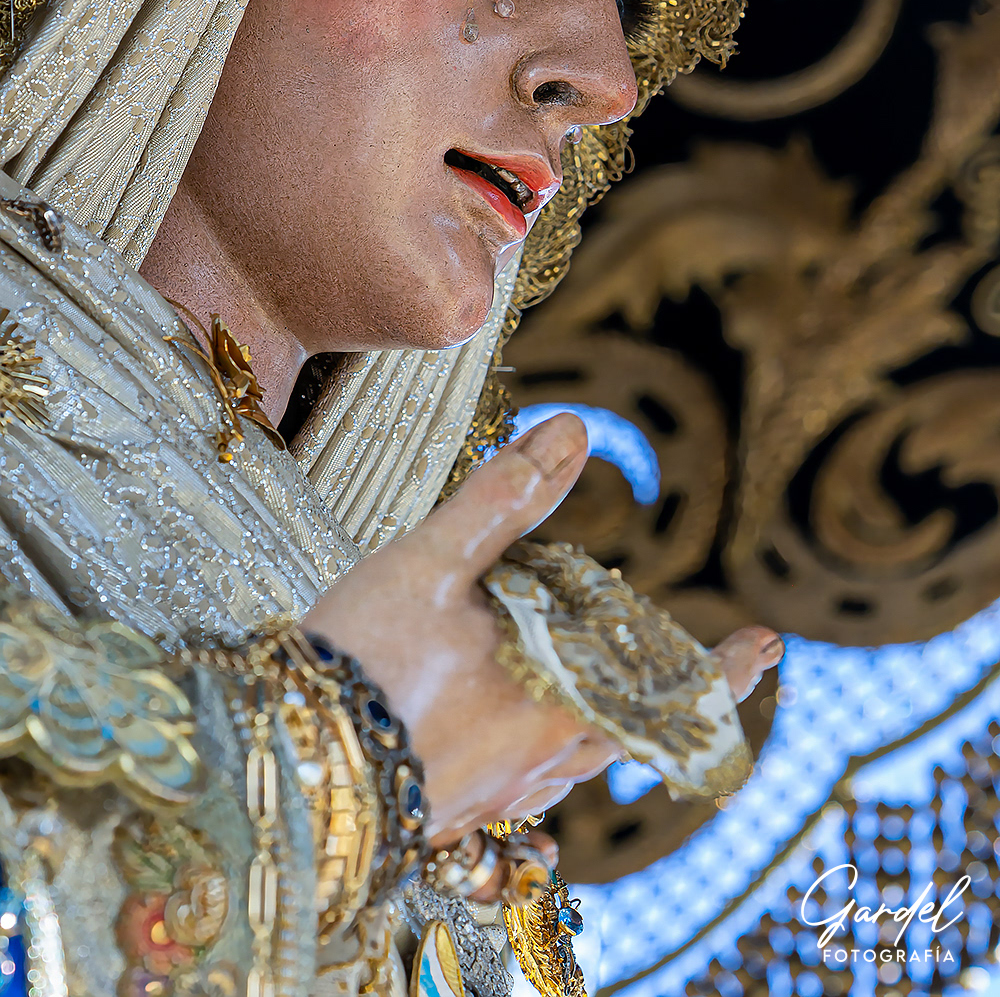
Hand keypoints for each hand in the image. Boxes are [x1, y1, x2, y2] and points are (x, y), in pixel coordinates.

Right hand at [303, 414, 781, 845]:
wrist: (274, 770)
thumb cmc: (357, 663)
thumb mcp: (432, 564)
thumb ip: (507, 499)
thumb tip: (572, 431)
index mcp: (559, 709)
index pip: (675, 696)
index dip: (726, 670)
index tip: (768, 644)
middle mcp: (541, 766)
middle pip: (624, 724)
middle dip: (648, 684)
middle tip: (659, 646)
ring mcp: (495, 796)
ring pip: (572, 749)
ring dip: (591, 706)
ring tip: (576, 664)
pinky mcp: (449, 810)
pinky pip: (522, 770)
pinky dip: (536, 729)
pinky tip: (495, 706)